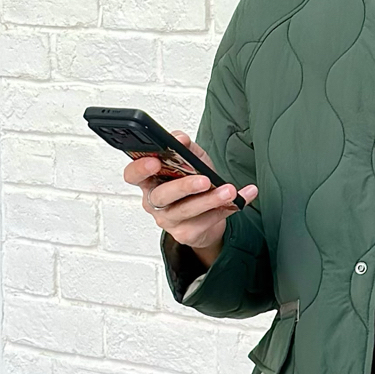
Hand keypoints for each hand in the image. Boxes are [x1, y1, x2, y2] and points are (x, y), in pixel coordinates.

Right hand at [125, 142, 257, 265]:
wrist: (206, 216)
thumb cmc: (193, 184)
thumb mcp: (190, 161)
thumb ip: (184, 148)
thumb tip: (181, 139)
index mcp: (149, 180)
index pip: (132, 175)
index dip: (140, 169)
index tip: (155, 162)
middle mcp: (154, 202)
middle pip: (162, 195)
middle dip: (184, 186)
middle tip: (204, 180)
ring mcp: (168, 220)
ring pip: (187, 210)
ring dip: (210, 199)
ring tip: (229, 191)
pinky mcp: (185, 233)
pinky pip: (207, 221)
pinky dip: (227, 208)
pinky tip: (241, 197)